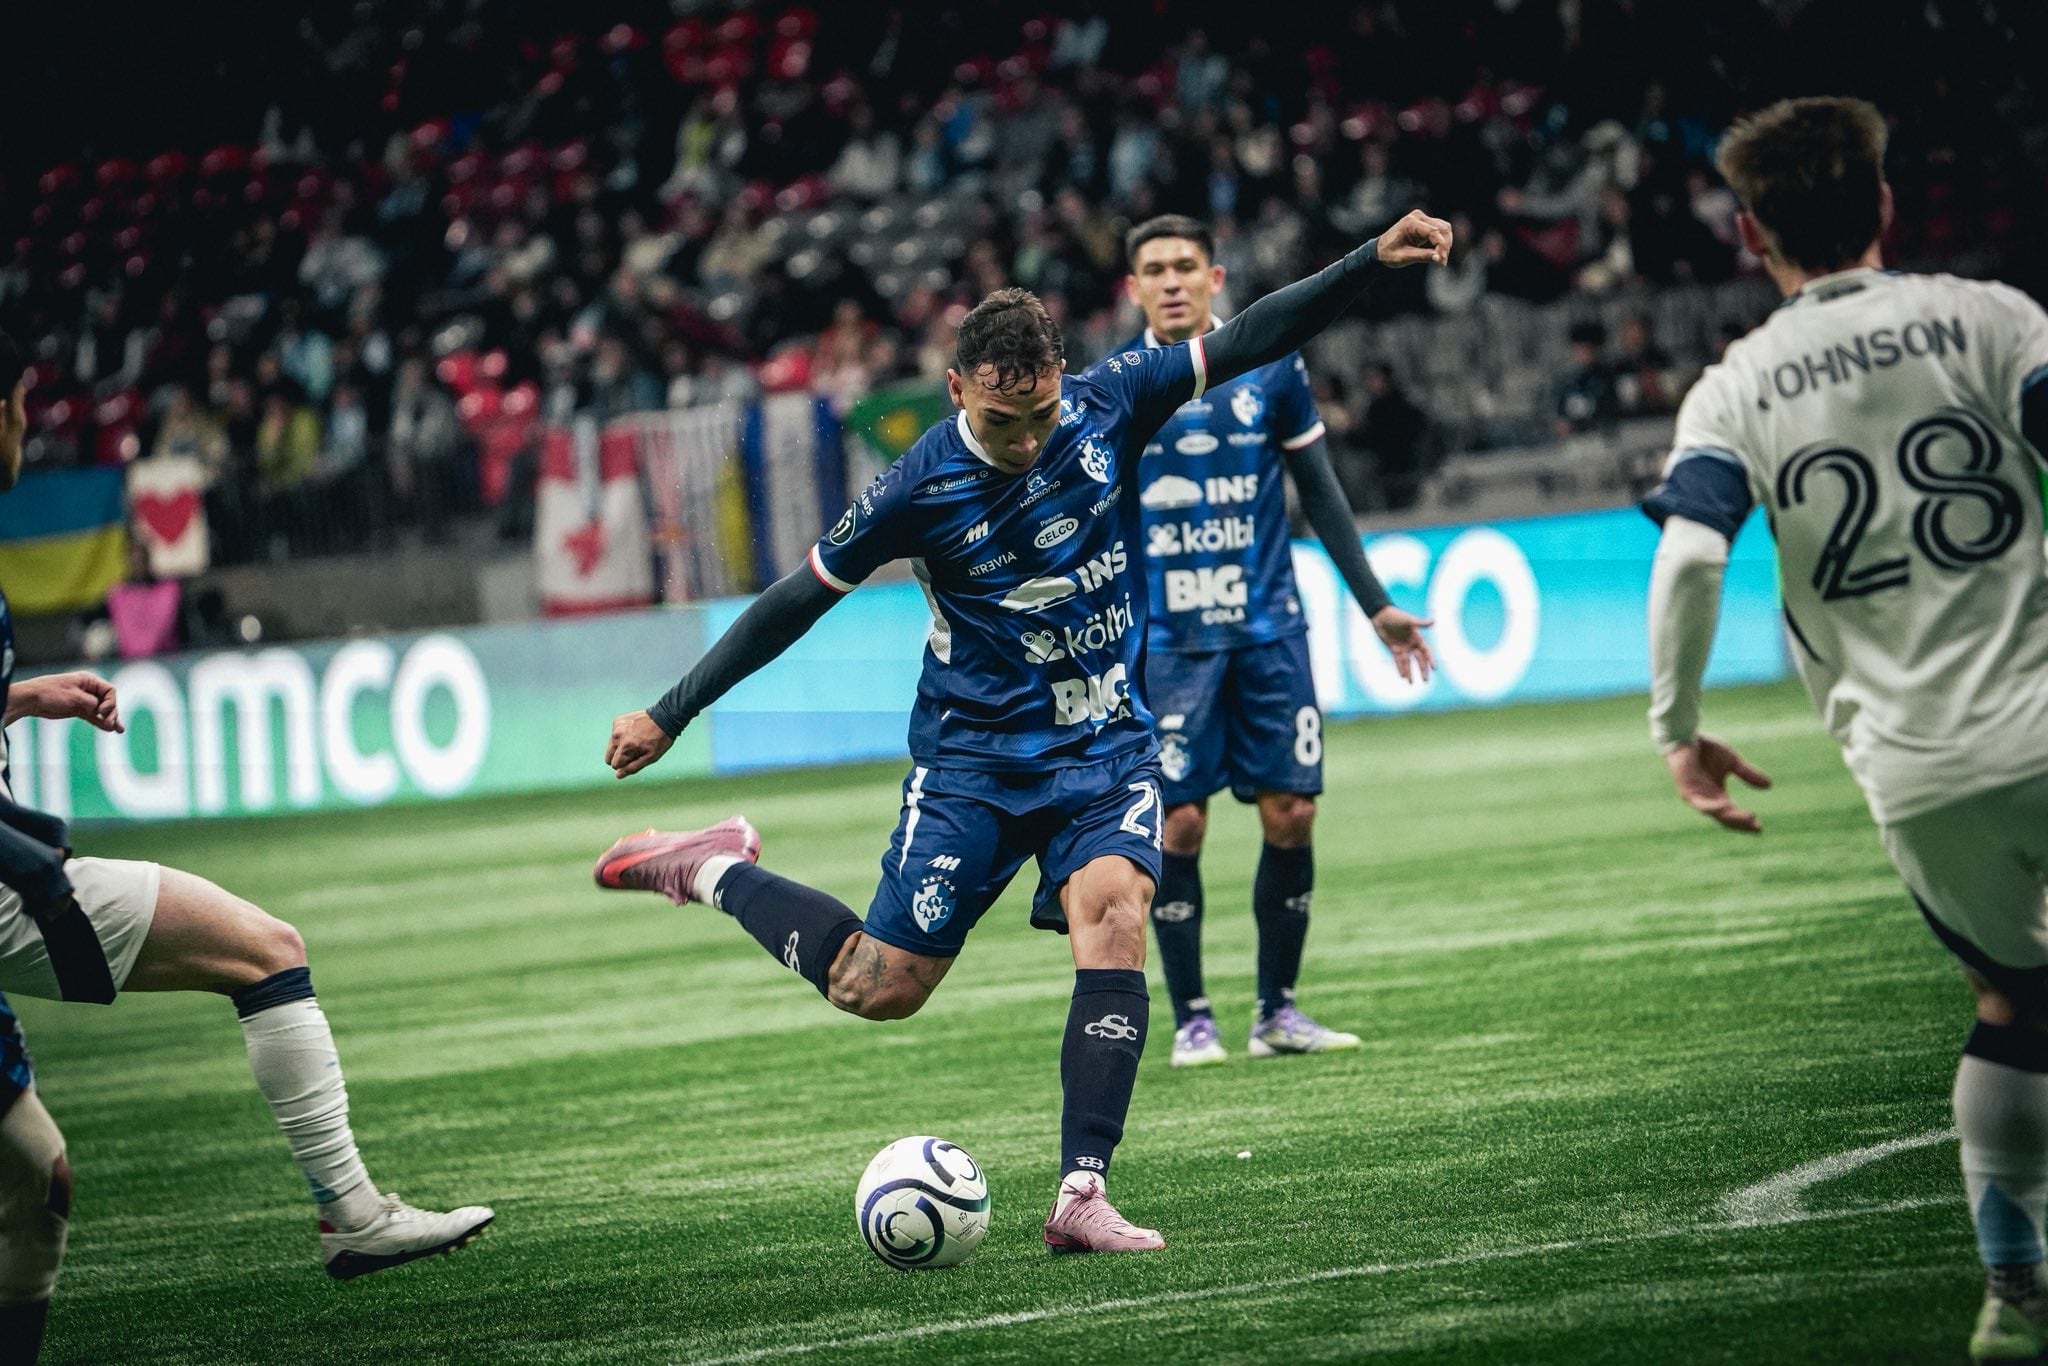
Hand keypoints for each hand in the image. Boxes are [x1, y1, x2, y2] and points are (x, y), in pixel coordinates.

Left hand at [8, 672, 122, 732]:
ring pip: (101, 711)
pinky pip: (93, 716)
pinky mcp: (77, 710)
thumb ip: (92, 704)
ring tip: (119, 730)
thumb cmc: (51, 693)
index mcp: (89, 680)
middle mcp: (88, 690)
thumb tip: (103, 713)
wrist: (30, 699)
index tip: (102, 712)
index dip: (111, 702)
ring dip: (110, 720)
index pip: (110, 691)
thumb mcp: (75, 697)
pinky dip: (100, 722)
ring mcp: (83, 700)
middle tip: (110, 724)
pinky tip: (109, 729)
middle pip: (108, 701)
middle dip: (112, 713)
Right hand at [607, 710, 675, 777]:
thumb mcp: (650, 758)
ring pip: (610, 745)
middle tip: (634, 751)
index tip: (636, 758)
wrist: (664, 717)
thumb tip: (618, 775)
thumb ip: (633, 767)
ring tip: (635, 741)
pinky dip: (622, 735)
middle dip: (619, 757)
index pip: (615, 764)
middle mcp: (617, 736)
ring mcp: (616, 727)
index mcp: (625, 747)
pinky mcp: (617, 720)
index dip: (625, 764)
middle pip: (608, 757)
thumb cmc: (659, 740)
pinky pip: (614, 734)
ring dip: (620, 746)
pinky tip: (634, 732)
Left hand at [1370, 605, 1434, 682]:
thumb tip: (1433, 621)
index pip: (1426, 651)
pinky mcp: (1394, 649)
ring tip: (1411, 683)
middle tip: (1425, 681)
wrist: (1381, 616)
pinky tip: (1402, 677)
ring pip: (1408, 663)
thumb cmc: (1396, 616)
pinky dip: (1400, 668)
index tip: (1434, 668)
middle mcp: (1411, 644)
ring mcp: (1403, 647)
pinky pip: (1398, 661)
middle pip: (1419, 660)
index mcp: (1417, 637)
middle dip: (1422, 670)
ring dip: (1410, 673)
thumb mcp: (1408, 620)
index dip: (1430, 659)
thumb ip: (1420, 623)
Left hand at [1376, 210, 1452, 267]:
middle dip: (1445, 246)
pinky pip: (1440, 230)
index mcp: (1411, 223)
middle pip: (1443, 229)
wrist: (1379, 249)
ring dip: (1446, 243)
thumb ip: (1422, 256)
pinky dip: (1442, 241)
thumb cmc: (1388, 253)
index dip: (1441, 246)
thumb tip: (1439, 259)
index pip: (1434, 232)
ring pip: (1444, 228)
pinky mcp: (1425, 223)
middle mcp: (1418, 217)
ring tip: (1440, 259)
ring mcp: (1422, 218)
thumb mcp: (1404, 257)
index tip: (1441, 260)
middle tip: (1441, 262)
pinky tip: (1439, 253)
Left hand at [1664, 734, 1772, 833]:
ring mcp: (1694, 795)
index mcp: (1716, 795)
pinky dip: (1712, 806)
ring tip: (1749, 819)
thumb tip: (1769, 785)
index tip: (1759, 828)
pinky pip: (1699, 802)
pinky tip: (1725, 806)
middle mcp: (1705, 799)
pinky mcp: (1686, 787)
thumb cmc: (1706, 749)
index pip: (1731, 814)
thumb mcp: (1732, 762)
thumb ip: (1747, 774)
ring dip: (1731, 817)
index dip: (1744, 821)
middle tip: (1757, 828)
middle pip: (1724, 818)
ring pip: (1713, 813)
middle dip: (1741, 824)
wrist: (1686, 735)